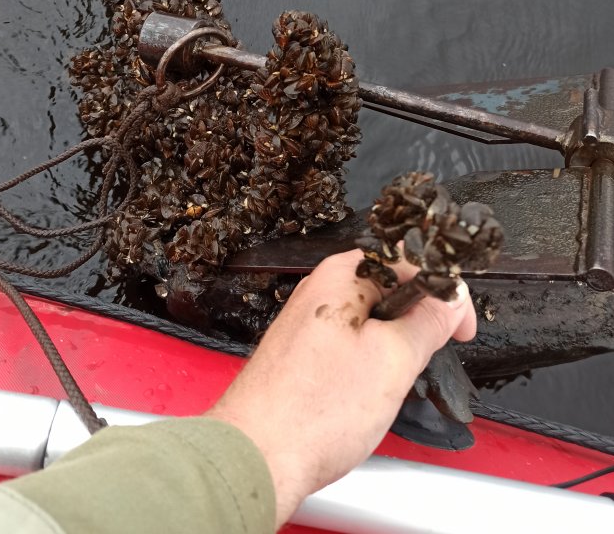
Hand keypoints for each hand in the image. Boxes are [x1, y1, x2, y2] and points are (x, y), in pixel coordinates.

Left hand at [206, 249, 475, 528]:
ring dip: (395, 347)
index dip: (445, 292)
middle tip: (430, 358)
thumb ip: (429, 322)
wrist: (256, 456)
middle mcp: (320, 289)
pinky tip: (366, 395)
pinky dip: (370, 364)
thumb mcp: (394, 361)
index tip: (461, 328)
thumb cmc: (314, 410)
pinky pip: (351, 345)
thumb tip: (452, 298)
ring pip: (373, 321)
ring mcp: (309, 321)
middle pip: (391, 289)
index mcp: (342, 274)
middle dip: (420, 322)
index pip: (411, 262)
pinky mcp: (302, 353)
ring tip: (392, 384)